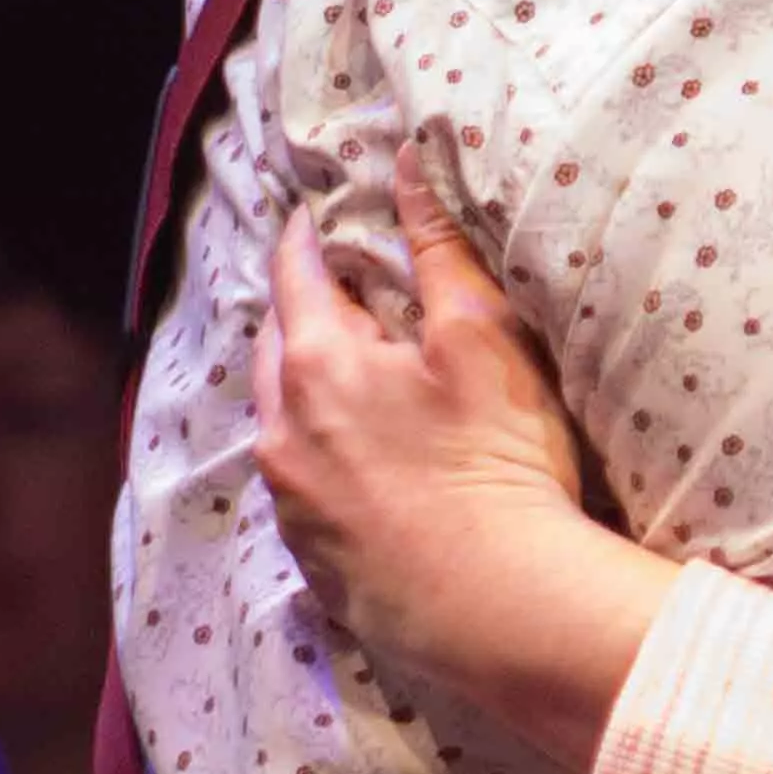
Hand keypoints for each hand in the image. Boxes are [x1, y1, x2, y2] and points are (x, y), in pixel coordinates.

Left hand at [257, 175, 669, 766]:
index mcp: (318, 364)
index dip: (307, 237)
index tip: (316, 215)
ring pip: (279, 420)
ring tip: (346, 379)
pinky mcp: (311, 558)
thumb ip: (440, 247)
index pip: (296, 274)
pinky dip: (317, 457)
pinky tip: (359, 466)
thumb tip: (408, 164)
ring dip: (303, 389)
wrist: (496, 609)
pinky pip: (297, 485)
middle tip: (334, 293)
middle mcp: (283, 430)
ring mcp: (291, 501)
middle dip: (298, 313)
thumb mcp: (481, 338)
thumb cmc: (498, 463)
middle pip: (274, 347)